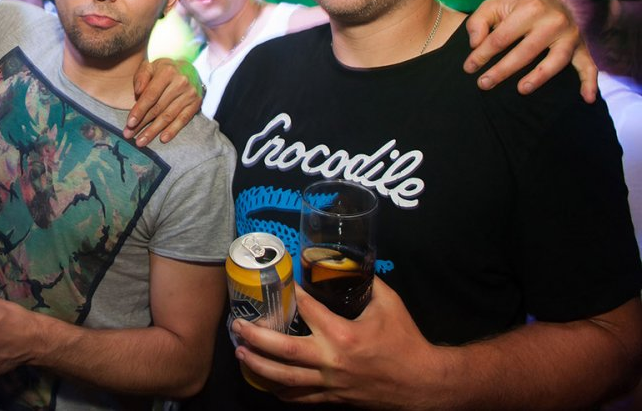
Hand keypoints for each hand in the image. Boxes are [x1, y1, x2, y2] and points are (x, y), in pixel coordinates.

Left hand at [124, 58, 201, 145]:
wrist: (189, 70)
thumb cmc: (164, 70)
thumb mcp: (151, 66)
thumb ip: (141, 76)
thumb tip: (138, 91)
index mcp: (167, 72)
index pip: (151, 95)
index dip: (139, 110)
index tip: (129, 123)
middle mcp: (180, 82)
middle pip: (158, 108)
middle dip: (142, 123)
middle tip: (129, 135)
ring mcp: (190, 94)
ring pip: (168, 116)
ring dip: (153, 131)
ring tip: (141, 141)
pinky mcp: (196, 104)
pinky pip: (183, 120)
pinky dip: (173, 130)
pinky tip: (162, 139)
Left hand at [232, 281, 447, 409]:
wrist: (422, 385)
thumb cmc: (406, 341)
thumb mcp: (389, 304)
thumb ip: (367, 282)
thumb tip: (351, 263)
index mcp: (343, 334)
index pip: (308, 309)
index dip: (293, 295)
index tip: (283, 284)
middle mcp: (331, 360)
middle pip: (283, 351)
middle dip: (256, 337)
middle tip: (237, 326)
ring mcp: (329, 383)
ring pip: (284, 378)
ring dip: (258, 365)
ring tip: (240, 352)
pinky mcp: (332, 398)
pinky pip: (300, 397)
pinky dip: (280, 390)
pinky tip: (265, 382)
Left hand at [464, 0, 597, 101]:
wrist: (549, 1)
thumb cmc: (515, 9)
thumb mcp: (493, 7)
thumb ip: (478, 22)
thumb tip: (475, 43)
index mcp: (530, 8)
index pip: (501, 38)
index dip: (482, 54)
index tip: (468, 68)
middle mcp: (554, 21)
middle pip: (525, 51)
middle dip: (502, 70)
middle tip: (483, 84)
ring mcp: (570, 35)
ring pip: (555, 61)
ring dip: (538, 77)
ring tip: (521, 90)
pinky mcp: (581, 47)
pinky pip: (588, 66)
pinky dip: (589, 82)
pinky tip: (587, 98)